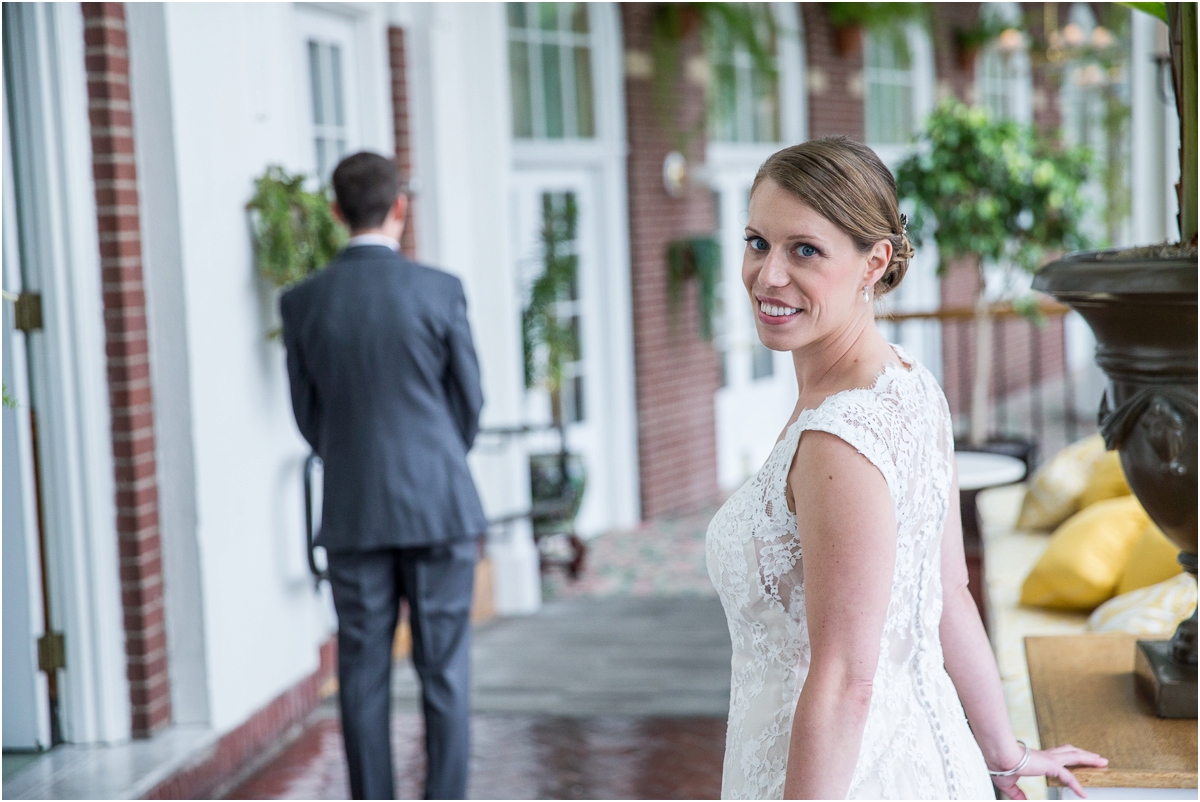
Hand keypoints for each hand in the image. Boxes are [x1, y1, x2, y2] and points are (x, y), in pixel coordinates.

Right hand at [991, 744, 1107, 799]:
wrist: (998, 755)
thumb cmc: (1000, 764)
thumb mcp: (1009, 783)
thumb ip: (1018, 793)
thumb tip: (1022, 801)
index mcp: (1037, 758)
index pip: (1057, 757)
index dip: (1067, 761)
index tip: (1075, 764)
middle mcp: (1046, 756)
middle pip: (1070, 752)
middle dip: (1084, 754)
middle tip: (1098, 758)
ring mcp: (1049, 759)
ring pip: (1075, 756)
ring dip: (1089, 759)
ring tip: (1102, 762)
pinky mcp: (1050, 765)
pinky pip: (1068, 776)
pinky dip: (1077, 785)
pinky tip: (1083, 794)